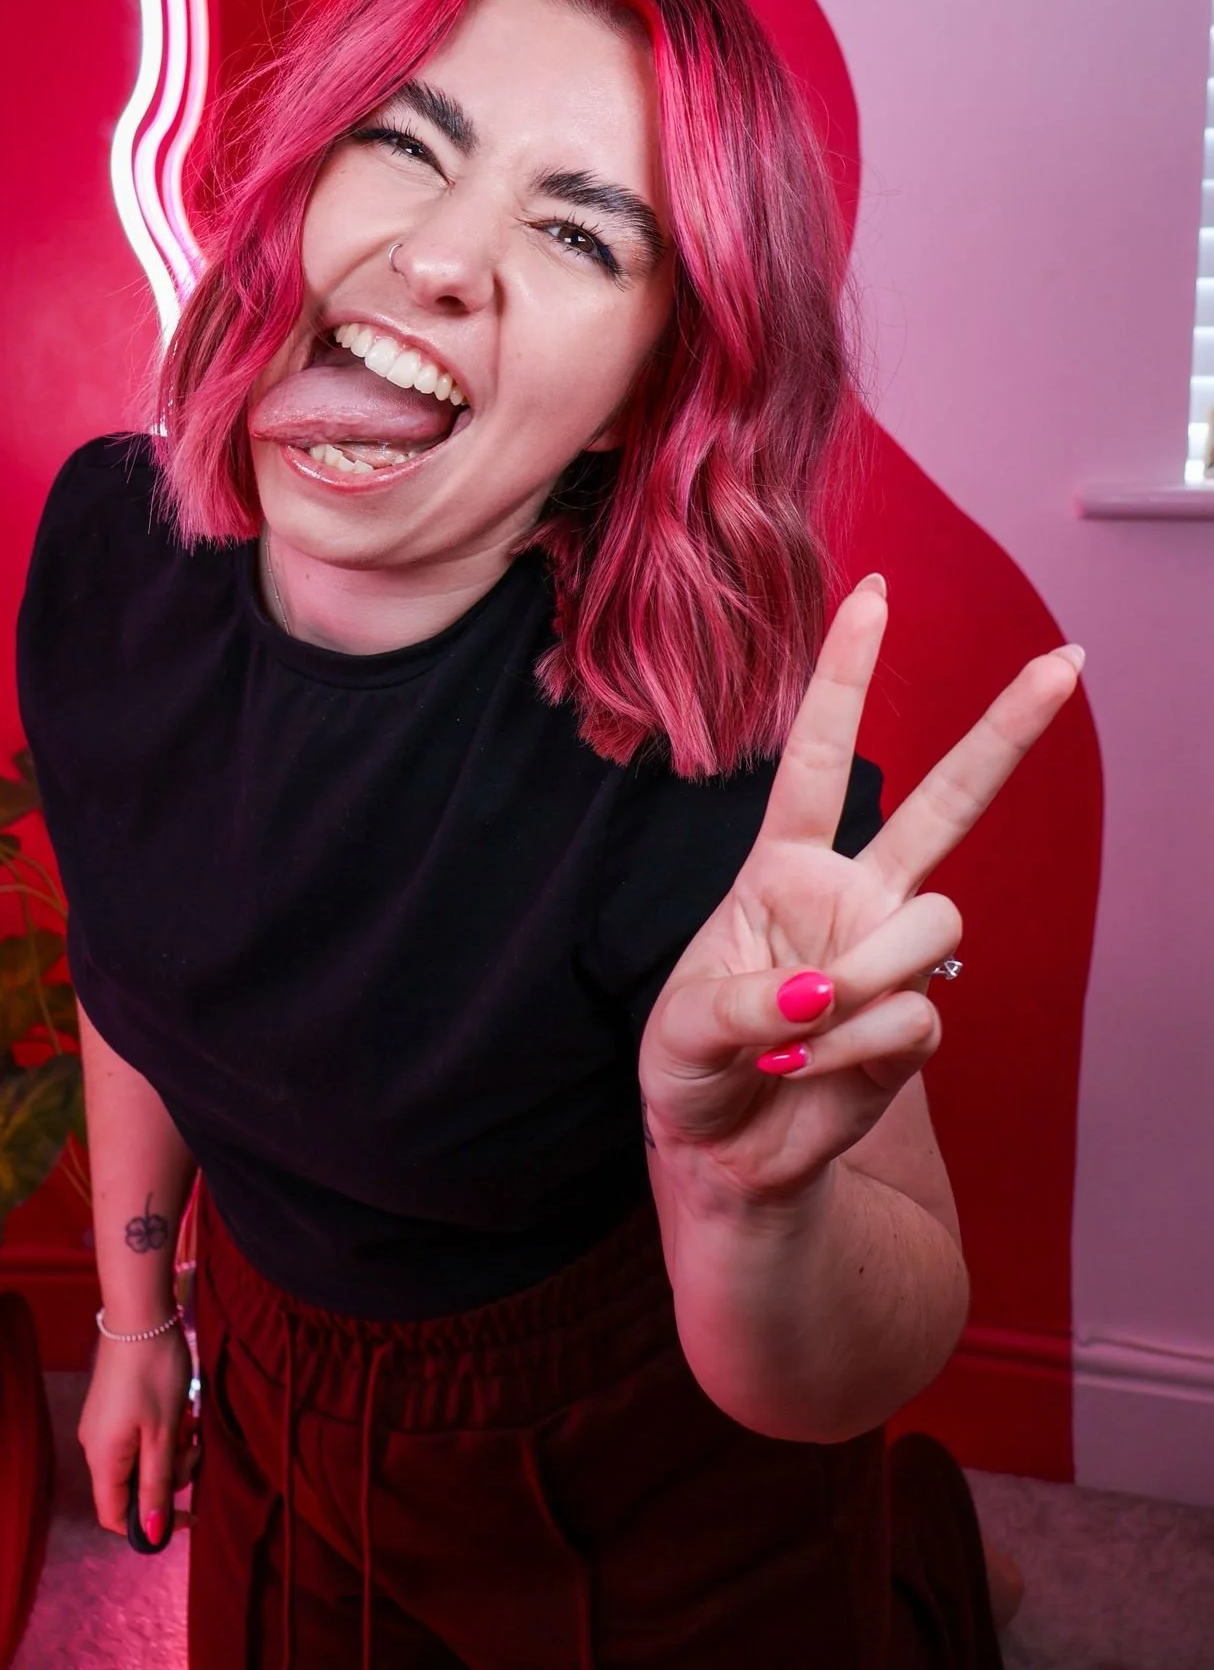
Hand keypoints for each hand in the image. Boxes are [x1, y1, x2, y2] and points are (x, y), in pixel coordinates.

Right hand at [79, 1324, 196, 1543]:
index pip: (115, 1517)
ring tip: (190, 1424)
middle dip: (168, 1477)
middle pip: (131, 1488)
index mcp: (102, 1459)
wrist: (141, 1314)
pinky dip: (161, 1433)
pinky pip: (137, 1437)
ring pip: (139, 1460)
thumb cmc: (154, 1374)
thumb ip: (156, 1485)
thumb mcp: (163, 1434)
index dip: (149, 1526)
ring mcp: (102, 1424)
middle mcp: (94, 1446)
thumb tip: (150, 1536)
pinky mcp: (112, 1406)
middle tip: (194, 1450)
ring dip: (169, 1452)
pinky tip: (181, 1411)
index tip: (187, 1514)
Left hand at [639, 574, 1082, 1207]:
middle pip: (947, 801)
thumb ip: (746, 1003)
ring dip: (864, 983)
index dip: (845, 676)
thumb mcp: (683, 1029)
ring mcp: (892, 959)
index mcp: (782, 865)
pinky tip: (811, 1074)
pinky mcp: (916, 1028)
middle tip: (1068, 661)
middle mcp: (852, 896)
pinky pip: (915, 1020)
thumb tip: (824, 990)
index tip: (875, 595)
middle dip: (1006, 729)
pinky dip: (854, 1052)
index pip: (815, 755)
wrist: (725, 1156)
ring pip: (937, 927)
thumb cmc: (693, 1070)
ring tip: (796, 1039)